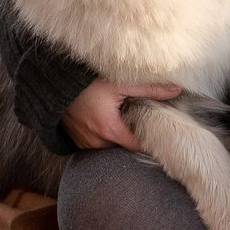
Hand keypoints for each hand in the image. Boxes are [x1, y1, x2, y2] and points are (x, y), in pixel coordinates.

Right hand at [63, 78, 182, 151]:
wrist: (52, 81)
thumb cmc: (85, 81)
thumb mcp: (119, 82)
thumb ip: (149, 88)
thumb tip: (176, 90)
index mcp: (109, 130)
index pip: (138, 147)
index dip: (152, 141)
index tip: (163, 134)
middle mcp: (95, 142)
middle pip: (125, 148)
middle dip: (137, 138)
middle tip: (150, 125)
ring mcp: (84, 143)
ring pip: (111, 147)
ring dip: (121, 138)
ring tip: (131, 123)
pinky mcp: (77, 141)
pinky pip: (98, 145)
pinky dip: (107, 137)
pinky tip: (113, 123)